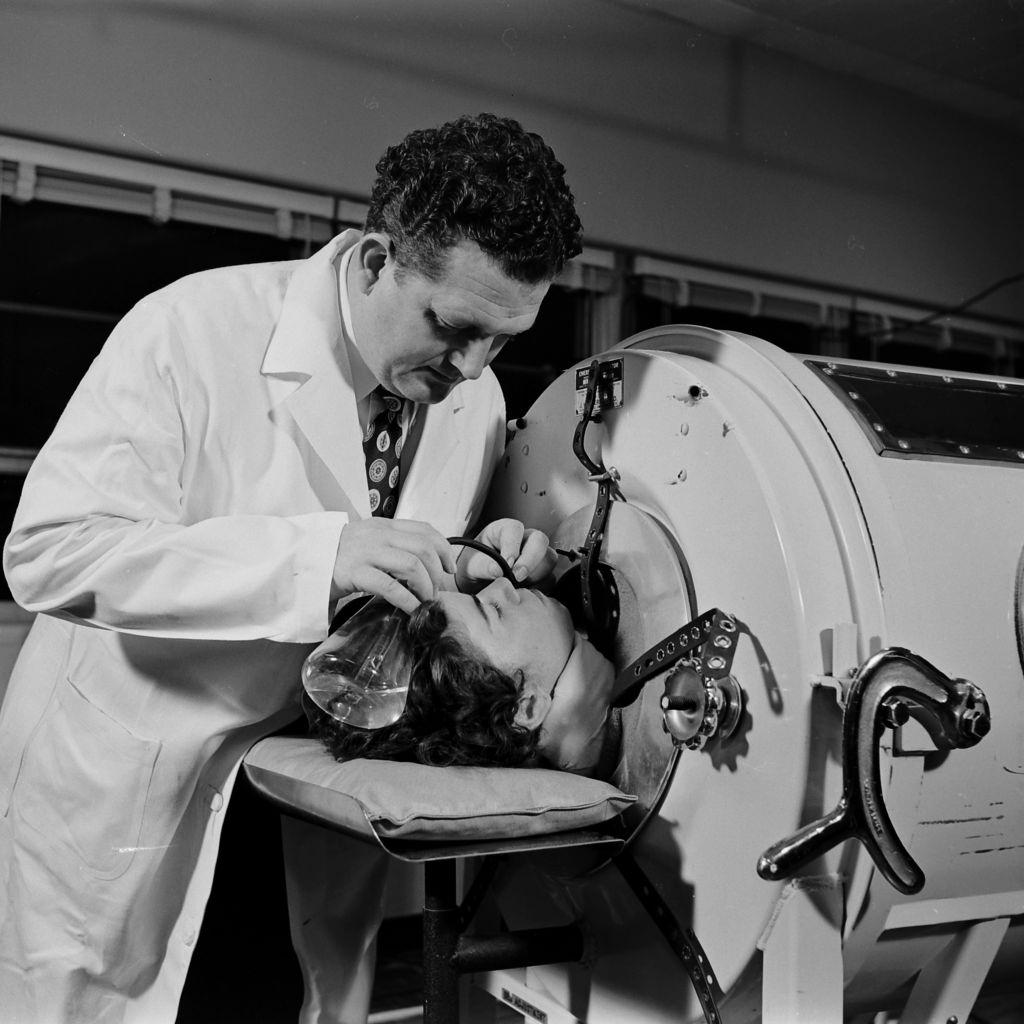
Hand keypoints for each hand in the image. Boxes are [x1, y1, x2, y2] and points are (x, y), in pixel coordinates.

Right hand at [332, 519, 455, 613]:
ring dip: (425, 587)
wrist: (299, 560)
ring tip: (425, 602)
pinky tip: (412, 610)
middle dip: (437, 573)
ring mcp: (366, 552)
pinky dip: (408, 600)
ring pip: (412, 565)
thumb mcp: (366, 542)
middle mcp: (377, 534)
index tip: (449, 568)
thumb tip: (421, 567)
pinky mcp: (354, 572)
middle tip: (437, 592)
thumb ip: (390, 547)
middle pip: (424, 548)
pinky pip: (391, 587)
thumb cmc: (334, 556)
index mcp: (382, 525)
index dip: (444, 549)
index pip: (424, 529)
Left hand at [455, 518, 555, 589]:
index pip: (515, 529)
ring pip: (548, 559)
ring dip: (535, 575)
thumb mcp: (471, 566)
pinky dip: (539, 588)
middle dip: (530, 560)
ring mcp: (536, 556)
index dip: (512, 546)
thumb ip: (482, 566)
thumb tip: (498, 570)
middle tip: (517, 577)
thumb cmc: (474, 570)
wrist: (479, 587)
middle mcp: (524, 539)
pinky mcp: (543, 573)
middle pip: (539, 540)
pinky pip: (550, 578)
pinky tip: (522, 593)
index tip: (506, 564)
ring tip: (516, 587)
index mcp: (504, 530)